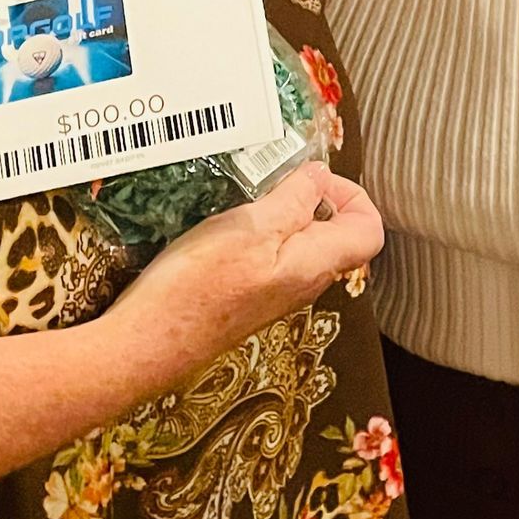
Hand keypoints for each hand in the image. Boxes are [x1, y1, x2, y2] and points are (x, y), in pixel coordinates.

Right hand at [100, 163, 382, 394]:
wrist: (149, 342)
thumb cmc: (198, 285)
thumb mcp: (251, 226)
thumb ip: (294, 199)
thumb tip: (321, 176)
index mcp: (316, 265)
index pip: (370, 229)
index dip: (351, 193)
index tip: (312, 177)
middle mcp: (305, 282)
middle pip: (337, 232)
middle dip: (313, 195)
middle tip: (274, 178)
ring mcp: (276, 291)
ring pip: (302, 241)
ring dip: (283, 210)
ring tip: (248, 195)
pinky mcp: (248, 295)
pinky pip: (273, 254)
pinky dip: (260, 229)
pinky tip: (228, 222)